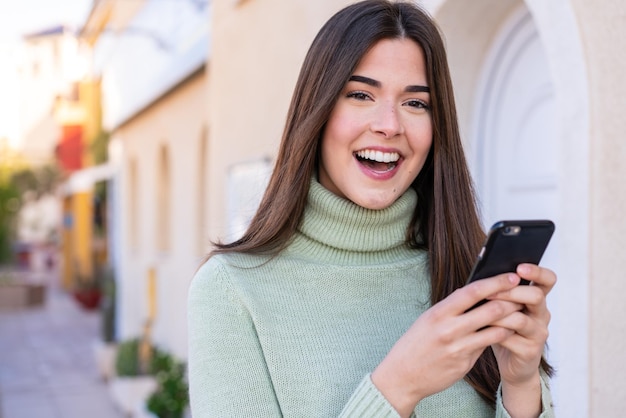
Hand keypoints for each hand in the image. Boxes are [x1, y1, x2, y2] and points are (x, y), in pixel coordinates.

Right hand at [371, 273, 525, 416]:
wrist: (402, 375)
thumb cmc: (416, 344)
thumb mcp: (428, 320)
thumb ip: (451, 308)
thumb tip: (476, 294)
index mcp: (438, 313)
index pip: (472, 291)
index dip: (495, 282)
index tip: (512, 276)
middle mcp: (449, 329)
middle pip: (489, 309)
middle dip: (511, 300)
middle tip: (524, 295)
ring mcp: (458, 347)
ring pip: (495, 329)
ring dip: (511, 320)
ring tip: (520, 313)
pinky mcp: (464, 363)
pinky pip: (487, 345)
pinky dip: (499, 336)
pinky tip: (506, 332)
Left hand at [487, 264, 555, 416]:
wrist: (510, 364)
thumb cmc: (502, 328)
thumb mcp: (501, 307)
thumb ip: (498, 292)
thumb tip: (480, 273)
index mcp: (537, 299)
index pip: (548, 280)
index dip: (537, 272)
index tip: (520, 268)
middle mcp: (542, 314)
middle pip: (536, 296)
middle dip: (510, 292)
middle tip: (490, 293)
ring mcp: (538, 333)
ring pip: (521, 318)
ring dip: (498, 314)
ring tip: (480, 311)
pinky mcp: (530, 351)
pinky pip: (511, 337)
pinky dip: (494, 332)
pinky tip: (482, 329)